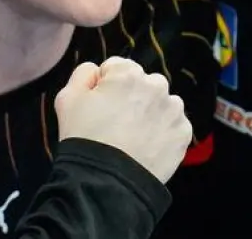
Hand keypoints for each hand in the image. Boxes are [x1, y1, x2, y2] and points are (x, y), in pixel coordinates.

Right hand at [55, 57, 192, 183]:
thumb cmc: (84, 138)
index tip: (99, 106)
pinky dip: (162, 134)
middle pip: (142, 84)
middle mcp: (157, 85)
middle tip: (115, 124)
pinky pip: (172, 126)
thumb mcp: (67, 99)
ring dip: (150, 114)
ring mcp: (174, 110)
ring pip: (161, 104)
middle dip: (131, 97)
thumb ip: (82, 74)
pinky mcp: (184, 133)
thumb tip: (97, 72)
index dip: (104, 87)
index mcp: (128, 73)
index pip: (116, 68)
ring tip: (132, 138)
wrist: (106, 182)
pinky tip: (146, 148)